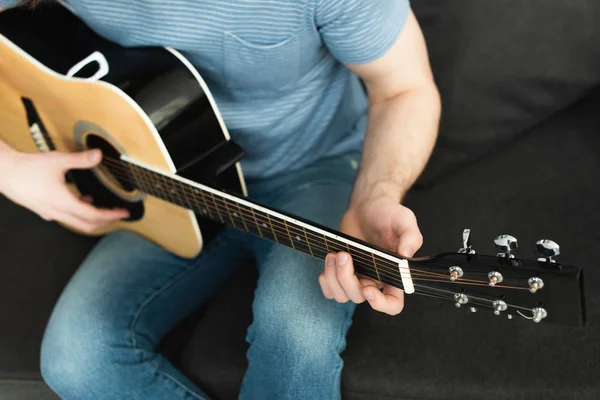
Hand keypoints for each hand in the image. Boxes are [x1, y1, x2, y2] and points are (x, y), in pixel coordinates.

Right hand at [0, 148, 128, 231]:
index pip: (94, 216)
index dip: (111, 216)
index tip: (123, 214)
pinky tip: (83, 199)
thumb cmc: (26, 168)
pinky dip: (79, 212)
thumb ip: (81, 159)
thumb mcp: (58, 161)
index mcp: (64, 203)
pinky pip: (66, 217)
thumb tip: (98, 156)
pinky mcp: (44, 210)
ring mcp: (50, 213)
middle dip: (105, 222)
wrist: (3, 172)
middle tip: (118, 215)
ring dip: (92, 218)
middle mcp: (58, 212)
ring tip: (104, 209)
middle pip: (87, 225)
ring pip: (76, 222)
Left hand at [318, 194, 422, 314]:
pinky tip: (328, 262)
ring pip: (342, 295)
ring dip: (334, 278)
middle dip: (347, 279)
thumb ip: (411, 237)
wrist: (368, 206)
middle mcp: (376, 280)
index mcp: (394, 275)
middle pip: (360, 297)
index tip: (369, 289)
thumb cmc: (389, 214)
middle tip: (344, 255)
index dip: (381, 305)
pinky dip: (326, 281)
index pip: (392, 304)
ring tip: (334, 254)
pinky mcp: (341, 271)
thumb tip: (406, 255)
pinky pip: (330, 289)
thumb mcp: (405, 220)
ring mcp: (357, 277)